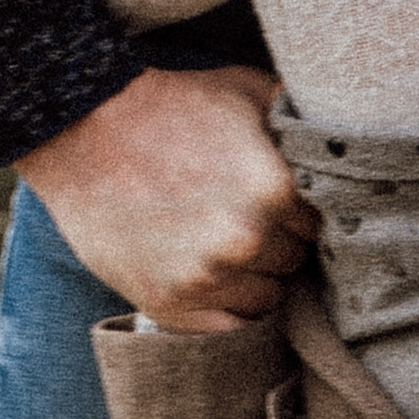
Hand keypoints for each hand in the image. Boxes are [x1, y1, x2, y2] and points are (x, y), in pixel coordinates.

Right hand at [13, 64, 316, 330]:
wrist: (79, 128)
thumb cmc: (168, 104)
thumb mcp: (243, 89)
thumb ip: (297, 118)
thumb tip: (339, 136)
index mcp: (275, 189)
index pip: (322, 224)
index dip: (301, 212)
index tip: (281, 203)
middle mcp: (246, 241)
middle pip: (295, 263)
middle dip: (279, 244)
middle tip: (246, 220)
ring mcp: (206, 278)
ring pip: (266, 301)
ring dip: (254, 279)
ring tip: (223, 246)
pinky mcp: (169, 304)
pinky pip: (226, 329)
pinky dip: (225, 309)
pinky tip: (211, 277)